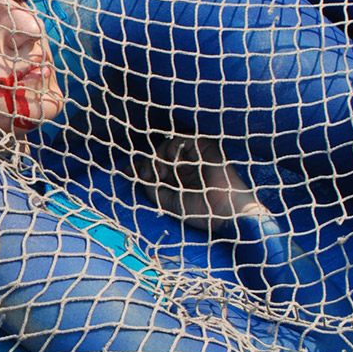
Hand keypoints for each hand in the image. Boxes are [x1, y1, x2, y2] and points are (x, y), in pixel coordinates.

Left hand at [138, 136, 265, 229]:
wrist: (226, 213)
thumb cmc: (200, 211)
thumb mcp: (167, 200)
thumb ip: (151, 186)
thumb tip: (135, 172)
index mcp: (179, 178)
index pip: (156, 166)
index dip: (141, 166)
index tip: (126, 171)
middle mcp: (186, 165)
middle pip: (160, 154)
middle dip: (147, 162)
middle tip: (146, 175)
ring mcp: (196, 156)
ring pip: (169, 145)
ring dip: (158, 156)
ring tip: (161, 174)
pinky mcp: (206, 148)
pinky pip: (183, 138)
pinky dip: (172, 147)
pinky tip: (171, 163)